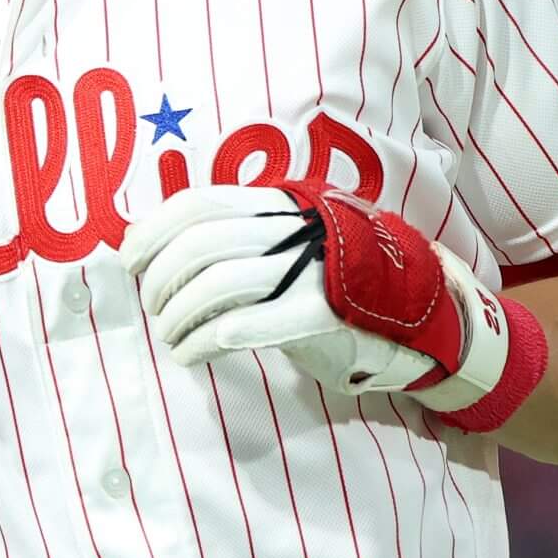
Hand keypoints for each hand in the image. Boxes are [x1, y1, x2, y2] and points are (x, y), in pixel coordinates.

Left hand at [120, 181, 510, 412]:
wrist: (428, 316)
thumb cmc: (346, 287)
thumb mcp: (298, 247)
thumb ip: (247, 239)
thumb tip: (167, 252)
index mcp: (282, 207)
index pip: (199, 205)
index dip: (153, 231)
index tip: (129, 261)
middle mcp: (294, 231)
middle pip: (200, 245)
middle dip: (161, 280)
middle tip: (153, 309)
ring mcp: (310, 272)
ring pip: (216, 284)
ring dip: (178, 316)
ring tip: (173, 339)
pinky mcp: (322, 316)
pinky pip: (246, 324)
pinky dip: (207, 339)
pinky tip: (195, 353)